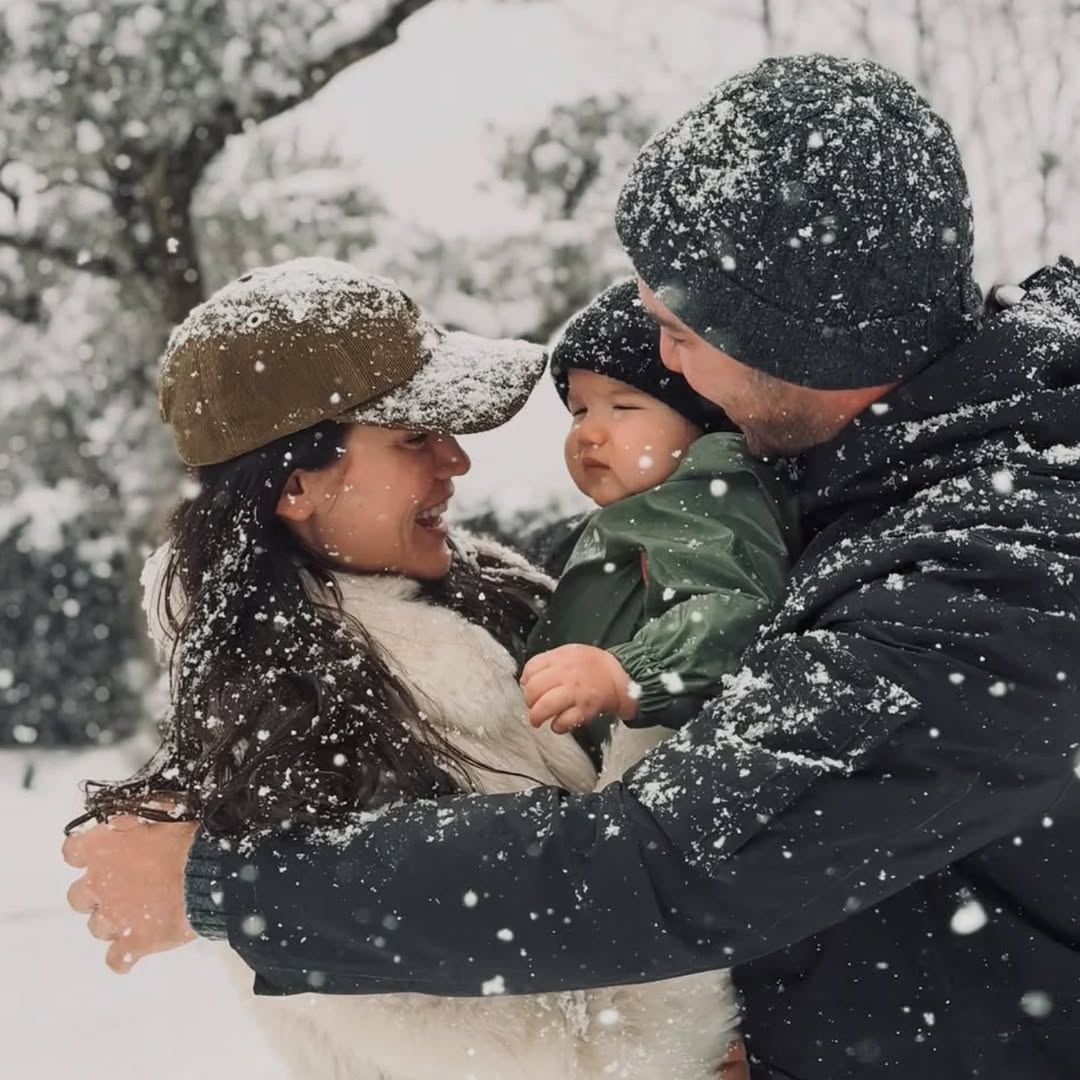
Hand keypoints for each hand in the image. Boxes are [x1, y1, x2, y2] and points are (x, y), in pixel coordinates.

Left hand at [62, 815, 199, 972]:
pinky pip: (117, 960)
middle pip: (79, 896)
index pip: (73, 850)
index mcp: (102, 848)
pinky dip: (124, 957)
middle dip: (97, 893)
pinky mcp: (133, 943)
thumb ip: (139, 817)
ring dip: (115, 921)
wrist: (213, 872)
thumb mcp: (164, 811)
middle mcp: (98, 884)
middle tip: (124, 886)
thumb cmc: (190, 838)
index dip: (86, 853)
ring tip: (141, 913)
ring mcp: (114, 917)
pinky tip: (138, 948)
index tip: (102, 853)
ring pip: (98, 927)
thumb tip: (130, 818)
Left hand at [521, 644, 637, 731]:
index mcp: (560, 659)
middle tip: (534, 705)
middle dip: (529, 701)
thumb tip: (527, 678)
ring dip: (536, 717)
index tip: (529, 687)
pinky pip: (563, 722)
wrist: (622, 674)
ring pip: (543, 707)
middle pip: (533, 689)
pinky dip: (557, 726)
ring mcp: (574, 693)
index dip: (526, 681)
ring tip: (537, 720)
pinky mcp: (584, 710)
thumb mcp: (570, 653)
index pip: (530, 669)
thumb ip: (549, 663)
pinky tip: (558, 724)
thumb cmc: (594, 666)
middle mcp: (565, 675)